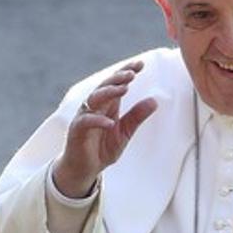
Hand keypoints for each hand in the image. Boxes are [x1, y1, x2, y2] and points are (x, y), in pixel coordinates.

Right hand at [52, 61, 158, 197]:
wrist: (85, 168)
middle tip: (132, 73)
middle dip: (118, 78)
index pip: (116, 83)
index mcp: (108, 105)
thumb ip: (137, 116)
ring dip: (109, 92)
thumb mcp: (125, 132)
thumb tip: (155, 101)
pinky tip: (111, 122)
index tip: (141, 64)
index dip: (126, 72)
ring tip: (124, 89)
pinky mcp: (76, 130)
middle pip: (104, 86)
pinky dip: (98, 120)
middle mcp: (95, 107)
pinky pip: (86, 121)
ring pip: (94, 98)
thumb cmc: (102, 147)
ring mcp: (84, 117)